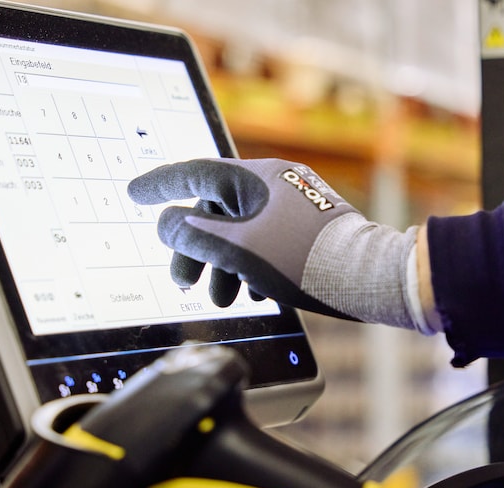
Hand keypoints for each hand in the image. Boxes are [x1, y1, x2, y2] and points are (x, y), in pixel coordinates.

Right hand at [128, 158, 421, 329]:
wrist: (368, 277)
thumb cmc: (302, 259)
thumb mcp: (236, 248)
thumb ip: (193, 234)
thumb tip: (166, 223)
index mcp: (254, 177)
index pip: (195, 174)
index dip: (160, 186)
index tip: (135, 193)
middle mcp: (275, 183)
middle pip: (217, 210)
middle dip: (196, 250)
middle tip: (183, 282)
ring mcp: (295, 203)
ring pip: (243, 230)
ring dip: (223, 264)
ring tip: (221, 299)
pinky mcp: (311, 227)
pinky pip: (267, 240)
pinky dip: (250, 264)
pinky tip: (252, 292)